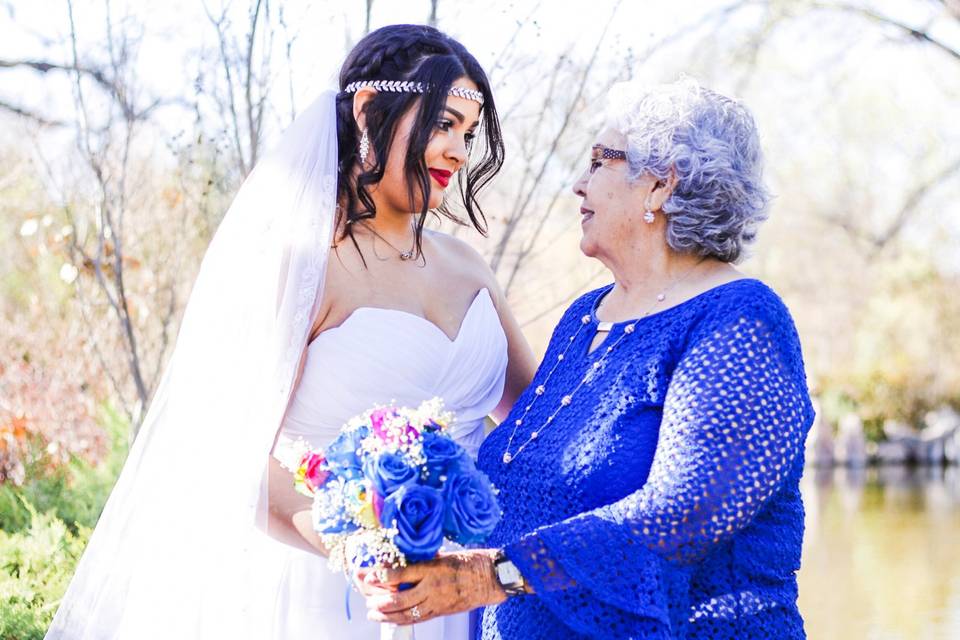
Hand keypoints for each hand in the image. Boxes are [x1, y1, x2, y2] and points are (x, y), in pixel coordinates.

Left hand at [361, 549, 506, 624]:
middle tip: (366, 598)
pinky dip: (402, 620)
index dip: (382, 576)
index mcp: (433, 568)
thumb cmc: (470, 561)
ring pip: (407, 612)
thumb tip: (402, 558)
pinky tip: (391, 619)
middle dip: (379, 600)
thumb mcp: (445, 554)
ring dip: (386, 614)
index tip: (369, 575)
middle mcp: (433, 587)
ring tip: (372, 613)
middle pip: (400, 597)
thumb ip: (424, 559)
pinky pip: (418, 619)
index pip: (401, 573)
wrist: (491, 578)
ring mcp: (438, 602)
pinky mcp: (442, 611)